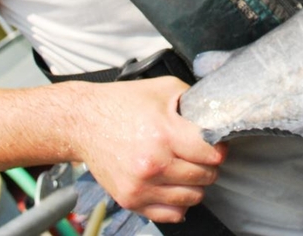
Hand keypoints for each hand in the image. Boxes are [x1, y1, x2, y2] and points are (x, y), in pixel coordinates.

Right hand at [72, 76, 226, 222]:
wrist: (83, 122)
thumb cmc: (122, 104)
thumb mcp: (164, 88)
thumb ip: (194, 100)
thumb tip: (216, 113)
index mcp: (164, 135)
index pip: (211, 155)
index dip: (219, 148)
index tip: (216, 144)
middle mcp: (153, 165)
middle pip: (204, 177)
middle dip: (209, 165)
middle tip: (201, 155)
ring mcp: (140, 186)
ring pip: (191, 197)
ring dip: (196, 184)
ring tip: (189, 169)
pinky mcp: (130, 199)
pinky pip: (169, 214)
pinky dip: (179, 203)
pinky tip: (176, 186)